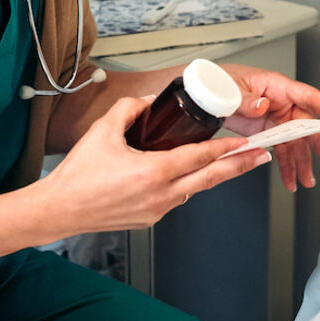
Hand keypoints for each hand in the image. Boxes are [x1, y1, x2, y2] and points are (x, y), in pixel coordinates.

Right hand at [37, 95, 270, 233]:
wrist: (58, 210)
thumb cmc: (77, 176)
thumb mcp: (102, 132)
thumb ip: (129, 110)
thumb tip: (148, 100)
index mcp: (152, 173)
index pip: (199, 159)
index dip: (226, 150)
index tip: (245, 143)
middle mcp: (159, 196)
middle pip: (209, 180)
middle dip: (239, 167)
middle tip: (261, 157)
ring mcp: (156, 211)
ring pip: (193, 191)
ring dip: (210, 176)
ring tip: (230, 162)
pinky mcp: (149, 219)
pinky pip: (175, 199)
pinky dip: (184, 186)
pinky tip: (185, 175)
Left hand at [220, 65, 319, 190]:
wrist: (202, 92)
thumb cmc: (219, 80)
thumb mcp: (230, 87)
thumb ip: (247, 98)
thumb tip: (263, 104)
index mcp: (277, 86)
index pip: (309, 96)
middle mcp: (280, 101)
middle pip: (306, 123)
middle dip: (319, 144)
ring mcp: (275, 117)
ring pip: (296, 142)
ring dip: (302, 162)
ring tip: (306, 180)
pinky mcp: (266, 130)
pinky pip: (282, 149)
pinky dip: (286, 164)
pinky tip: (290, 178)